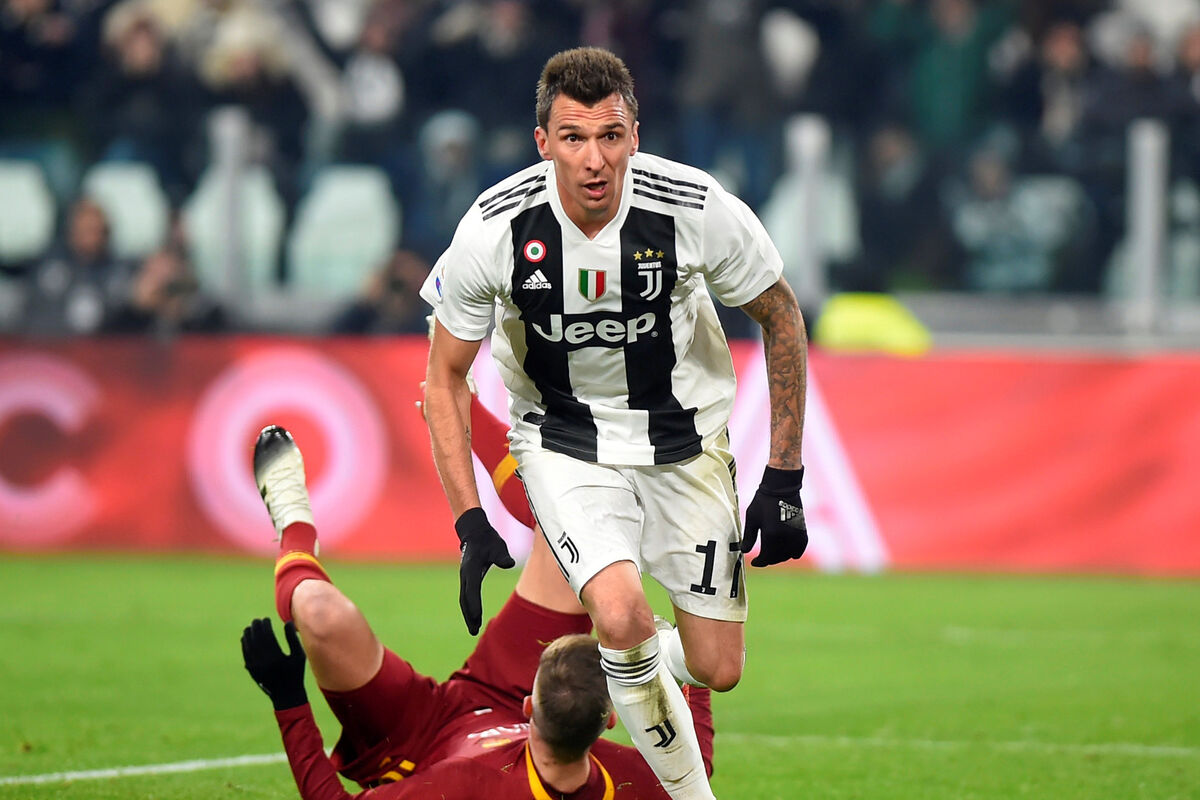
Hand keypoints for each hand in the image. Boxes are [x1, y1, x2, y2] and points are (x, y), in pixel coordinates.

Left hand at [241, 617, 307, 709]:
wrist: (286, 695)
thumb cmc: (295, 673)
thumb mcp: (299, 656)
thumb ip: (292, 638)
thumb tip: (287, 622)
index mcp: (276, 656)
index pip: (266, 636)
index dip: (265, 626)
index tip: (266, 619)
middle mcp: (263, 661)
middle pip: (256, 639)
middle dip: (255, 627)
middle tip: (257, 620)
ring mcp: (255, 666)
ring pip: (248, 646)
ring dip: (248, 634)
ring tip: (250, 627)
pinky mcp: (251, 670)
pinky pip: (245, 654)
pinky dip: (245, 644)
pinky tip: (246, 638)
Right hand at [455, 508, 514, 634]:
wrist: (475, 532)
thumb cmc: (488, 539)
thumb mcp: (497, 545)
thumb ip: (502, 556)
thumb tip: (509, 564)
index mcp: (471, 568)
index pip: (472, 590)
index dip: (474, 604)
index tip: (476, 617)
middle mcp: (465, 575)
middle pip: (465, 599)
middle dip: (469, 616)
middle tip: (473, 631)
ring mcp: (465, 577)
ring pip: (464, 599)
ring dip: (468, 614)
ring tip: (473, 629)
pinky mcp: (467, 578)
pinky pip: (467, 596)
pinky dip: (469, 607)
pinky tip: (474, 617)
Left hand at [741, 466, 807, 566]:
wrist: (782, 488)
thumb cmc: (763, 501)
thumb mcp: (752, 518)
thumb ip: (749, 537)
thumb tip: (744, 552)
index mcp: (771, 535)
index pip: (766, 558)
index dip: (759, 562)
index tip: (754, 562)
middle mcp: (785, 538)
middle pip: (776, 558)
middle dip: (768, 559)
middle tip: (761, 557)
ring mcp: (795, 536)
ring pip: (788, 555)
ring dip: (779, 557)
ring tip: (772, 553)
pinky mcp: (803, 532)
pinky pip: (799, 550)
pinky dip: (793, 552)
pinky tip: (786, 550)